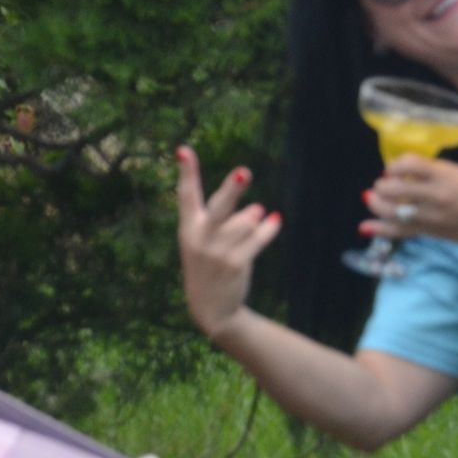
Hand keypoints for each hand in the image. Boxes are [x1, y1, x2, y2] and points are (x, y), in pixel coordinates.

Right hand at [175, 146, 281, 340]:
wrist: (210, 308)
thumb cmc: (208, 265)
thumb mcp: (203, 241)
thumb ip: (224, 220)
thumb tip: (258, 209)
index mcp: (187, 229)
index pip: (186, 195)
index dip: (186, 172)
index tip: (182, 150)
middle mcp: (200, 239)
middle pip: (219, 207)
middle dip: (232, 189)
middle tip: (243, 172)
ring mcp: (217, 253)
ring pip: (246, 222)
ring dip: (253, 217)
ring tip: (256, 215)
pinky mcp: (235, 264)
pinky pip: (258, 239)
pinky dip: (269, 229)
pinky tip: (274, 221)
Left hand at [363, 155, 457, 247]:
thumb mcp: (455, 173)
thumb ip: (429, 172)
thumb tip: (400, 173)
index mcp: (443, 174)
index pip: (408, 164)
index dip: (394, 166)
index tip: (392, 169)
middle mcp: (435, 194)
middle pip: (394, 189)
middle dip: (381, 186)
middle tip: (381, 186)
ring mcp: (432, 215)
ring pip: (392, 211)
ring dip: (376, 204)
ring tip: (374, 200)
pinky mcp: (431, 231)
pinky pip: (399, 230)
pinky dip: (380, 228)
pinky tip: (366, 226)